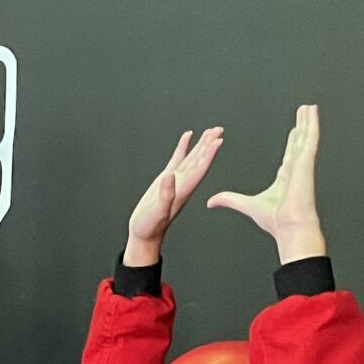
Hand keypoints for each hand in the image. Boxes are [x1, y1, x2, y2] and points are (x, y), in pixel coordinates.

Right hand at [122, 128, 223, 267]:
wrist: (144, 234)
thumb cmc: (150, 226)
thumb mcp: (157, 212)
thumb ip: (164, 195)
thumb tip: (170, 175)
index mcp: (183, 190)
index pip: (199, 169)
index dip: (208, 155)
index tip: (217, 141)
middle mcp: (183, 183)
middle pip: (200, 160)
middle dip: (209, 145)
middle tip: (218, 130)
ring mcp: (175, 180)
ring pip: (192, 158)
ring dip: (201, 144)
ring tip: (210, 131)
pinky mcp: (166, 179)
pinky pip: (177, 159)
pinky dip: (183, 147)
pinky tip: (187, 137)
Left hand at [208, 104, 324, 262]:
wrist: (289, 226)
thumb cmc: (275, 221)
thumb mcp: (246, 205)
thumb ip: (229, 199)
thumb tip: (211, 201)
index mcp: (285, 178)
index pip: (289, 155)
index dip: (292, 142)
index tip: (293, 132)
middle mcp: (296, 169)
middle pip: (299, 142)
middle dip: (301, 127)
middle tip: (303, 112)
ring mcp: (302, 164)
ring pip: (306, 137)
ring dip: (307, 121)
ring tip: (309, 107)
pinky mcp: (306, 161)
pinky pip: (310, 139)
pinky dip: (312, 125)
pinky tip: (312, 113)